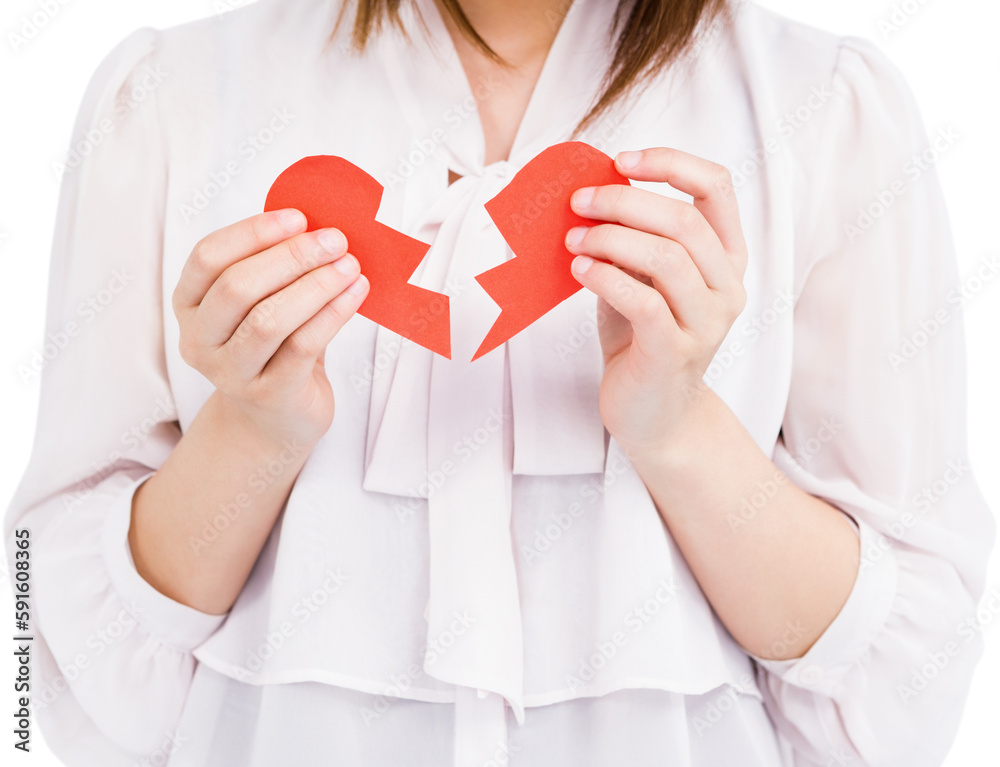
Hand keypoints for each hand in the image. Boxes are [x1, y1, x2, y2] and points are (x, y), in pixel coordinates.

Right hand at [172, 209, 368, 448]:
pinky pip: (302, 346)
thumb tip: (318, 224)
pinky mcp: (268, 395)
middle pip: (237, 286)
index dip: (254, 233)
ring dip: (316, 285)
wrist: (278, 417)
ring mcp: (230, 372)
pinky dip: (333, 314)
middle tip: (335, 240)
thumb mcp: (265, 302)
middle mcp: (199, 340)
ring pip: (269, 319)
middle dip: (292, 257)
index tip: (299, 217)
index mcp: (189, 304)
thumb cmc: (275, 346)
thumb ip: (277, 266)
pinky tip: (356, 294)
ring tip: (350, 266)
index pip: (208, 257)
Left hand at [565, 147, 748, 458]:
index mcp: (727, 257)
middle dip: (622, 202)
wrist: (654, 412)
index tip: (621, 160)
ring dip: (610, 239)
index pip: (717, 187)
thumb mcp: (644, 277)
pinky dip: (605, 277)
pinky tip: (579, 271)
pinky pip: (644, 301)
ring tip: (572, 241)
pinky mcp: (675, 353)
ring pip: (666, 258)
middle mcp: (728, 287)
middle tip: (577, 203)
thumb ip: (635, 237)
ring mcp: (707, 323)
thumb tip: (594, 189)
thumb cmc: (643, 337)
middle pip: (683, 221)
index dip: (671, 162)